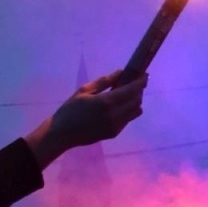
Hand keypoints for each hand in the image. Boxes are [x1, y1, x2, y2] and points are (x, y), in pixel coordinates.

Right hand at [24, 70, 146, 167]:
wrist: (62, 134)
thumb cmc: (70, 109)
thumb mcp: (84, 91)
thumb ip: (104, 81)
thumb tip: (121, 72)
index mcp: (106, 102)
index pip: (132, 90)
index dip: (141, 82)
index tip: (145, 75)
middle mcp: (115, 114)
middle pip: (137, 100)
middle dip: (139, 91)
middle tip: (134, 83)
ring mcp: (117, 125)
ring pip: (136, 111)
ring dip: (135, 101)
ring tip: (127, 95)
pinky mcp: (115, 133)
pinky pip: (128, 119)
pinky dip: (128, 110)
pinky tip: (119, 106)